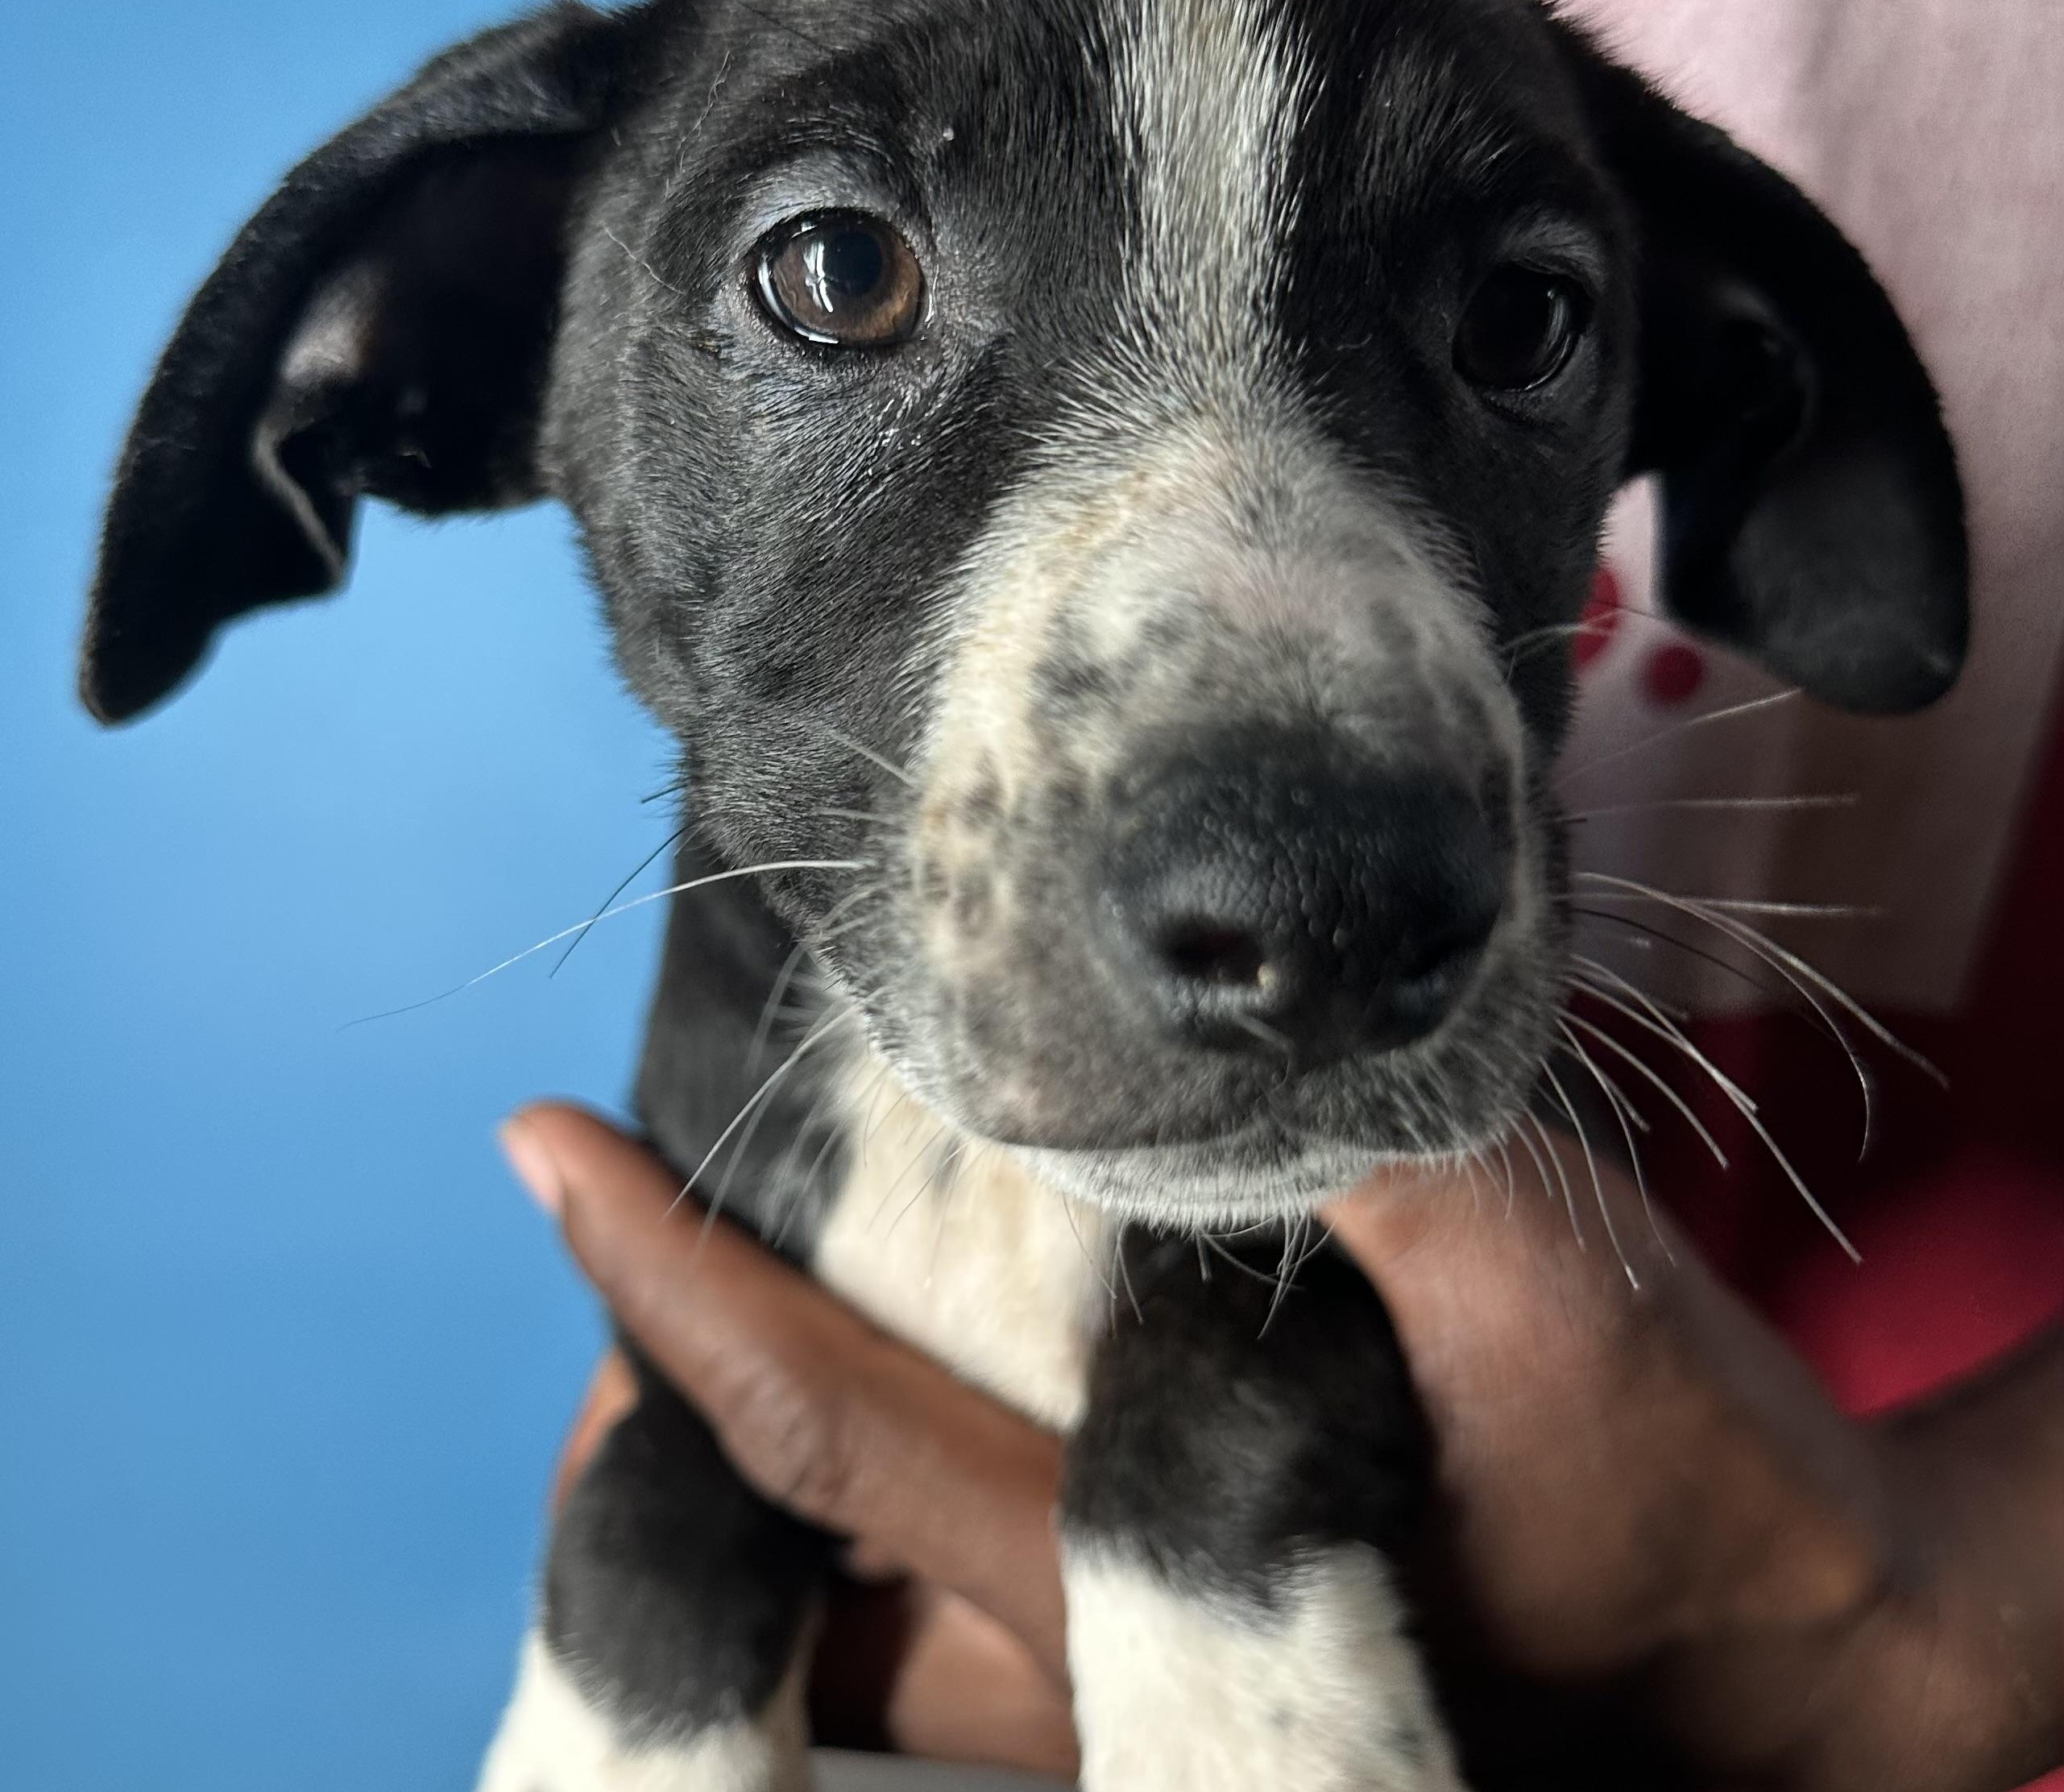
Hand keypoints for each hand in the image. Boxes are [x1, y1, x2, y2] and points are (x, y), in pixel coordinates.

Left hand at [500, 1103, 2060, 1790]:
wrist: (1803, 1680)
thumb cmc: (1677, 1491)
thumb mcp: (1543, 1287)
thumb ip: (1359, 1163)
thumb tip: (1211, 1014)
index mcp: (1130, 1587)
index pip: (826, 1429)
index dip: (674, 1287)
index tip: (553, 1149)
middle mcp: (1083, 1690)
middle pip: (787, 1556)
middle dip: (664, 1405)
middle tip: (604, 1234)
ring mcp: (1121, 1718)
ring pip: (851, 1615)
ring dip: (758, 1462)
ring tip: (693, 1313)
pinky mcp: (1182, 1697)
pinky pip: (951, 1620)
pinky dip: (876, 1500)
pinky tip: (895, 1386)